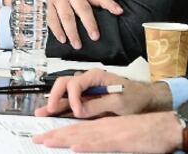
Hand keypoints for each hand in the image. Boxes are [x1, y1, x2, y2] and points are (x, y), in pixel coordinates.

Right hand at [4, 0, 121, 49]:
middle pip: (82, 8)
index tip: (119, 12)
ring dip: (72, 32)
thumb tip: (99, 21)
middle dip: (89, 23)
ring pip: (67, 16)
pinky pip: (52, 19)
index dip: (108, 3)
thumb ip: (82, 4)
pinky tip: (62, 39)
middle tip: (95, 36)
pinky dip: (57, 30)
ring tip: (77, 44)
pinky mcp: (44, 3)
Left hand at [32, 112, 181, 152]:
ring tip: (47, 141)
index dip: (59, 133)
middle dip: (54, 135)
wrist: (167, 127)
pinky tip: (75, 147)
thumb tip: (88, 147)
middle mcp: (103, 127)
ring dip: (63, 139)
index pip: (76, 129)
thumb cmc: (147, 133)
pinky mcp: (121, 141)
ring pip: (83, 136)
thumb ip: (106, 140)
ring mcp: (111, 133)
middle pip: (74, 131)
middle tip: (36, 139)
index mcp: (103, 126)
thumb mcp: (122, 135)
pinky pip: (101, 143)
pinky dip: (87, 145)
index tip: (44, 137)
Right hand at [35, 68, 171, 118]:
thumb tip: (79, 111)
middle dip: (55, 96)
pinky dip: (61, 106)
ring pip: (64, 92)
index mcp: (95, 76)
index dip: (73, 98)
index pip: (75, 83)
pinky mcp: (87, 97)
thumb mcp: (118, 102)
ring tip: (42, 112)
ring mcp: (86, 88)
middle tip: (50, 109)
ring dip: (54, 101)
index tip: (77, 111)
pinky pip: (70, 100)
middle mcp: (87, 80)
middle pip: (64, 83)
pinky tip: (52, 111)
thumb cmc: (135, 96)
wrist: (146, 99)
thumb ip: (98, 105)